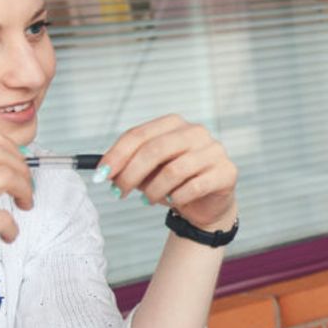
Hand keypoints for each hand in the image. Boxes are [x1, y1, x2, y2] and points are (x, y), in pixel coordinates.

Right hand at [0, 121, 32, 314]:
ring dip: (24, 190)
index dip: (5, 142)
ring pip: (4, 175)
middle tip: (25, 188)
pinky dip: (14, 227)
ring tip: (23, 206)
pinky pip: (5, 216)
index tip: (15, 162)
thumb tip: (6, 159)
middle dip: (21, 168)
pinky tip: (6, 236)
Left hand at [98, 115, 238, 233]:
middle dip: (131, 174)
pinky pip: (194, 186)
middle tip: (119, 193)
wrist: (206, 203)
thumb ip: (129, 166)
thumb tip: (105, 171)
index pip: (139, 134)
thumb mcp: (147, 171)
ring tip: (147, 200)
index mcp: (174, 124)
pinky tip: (172, 201)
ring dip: (153, 190)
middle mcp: (196, 132)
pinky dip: (176, 198)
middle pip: (155, 149)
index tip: (101, 175)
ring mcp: (214, 151)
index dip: (117, 155)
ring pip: (174, 170)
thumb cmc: (174, 182)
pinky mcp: (226, 172)